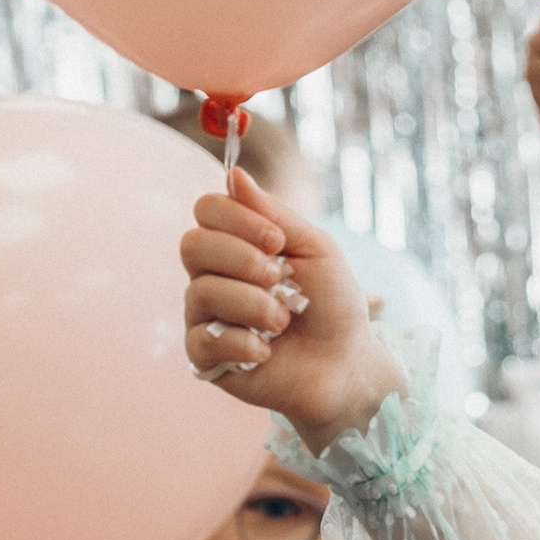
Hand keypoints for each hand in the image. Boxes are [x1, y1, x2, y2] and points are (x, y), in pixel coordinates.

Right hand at [182, 171, 404, 453]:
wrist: (347, 365)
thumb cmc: (333, 306)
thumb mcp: (316, 251)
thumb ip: (275, 215)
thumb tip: (235, 174)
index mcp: (236, 244)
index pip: (207, 210)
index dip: (237, 219)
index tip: (277, 241)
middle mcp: (213, 276)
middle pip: (192, 245)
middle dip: (240, 258)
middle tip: (279, 278)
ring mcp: (206, 316)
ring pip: (200, 292)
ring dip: (253, 305)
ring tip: (284, 322)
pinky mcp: (207, 358)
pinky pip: (202, 340)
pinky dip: (243, 342)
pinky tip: (267, 351)